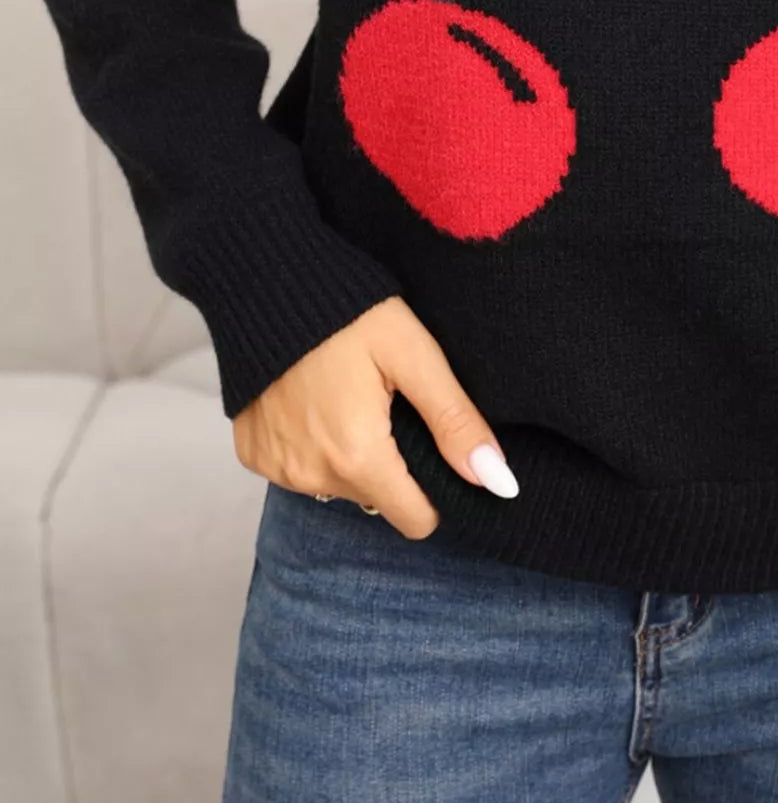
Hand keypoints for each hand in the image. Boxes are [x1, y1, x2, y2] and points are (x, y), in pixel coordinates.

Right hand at [231, 296, 517, 538]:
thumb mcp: (414, 356)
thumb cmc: (349, 312)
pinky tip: (315, 400)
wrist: (267, 282)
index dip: (435, 492)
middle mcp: (312, 474)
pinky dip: (313, 445)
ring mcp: (277, 467)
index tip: (435, 450)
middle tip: (389, 406)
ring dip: (351, 455)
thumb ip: (456, 421)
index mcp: (358, 456)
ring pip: (339, 485)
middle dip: (392, 465)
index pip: (415, 520)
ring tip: (350, 397)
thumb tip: (498, 482)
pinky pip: (299, 470)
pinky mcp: (253, 454)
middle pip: (378, 499)